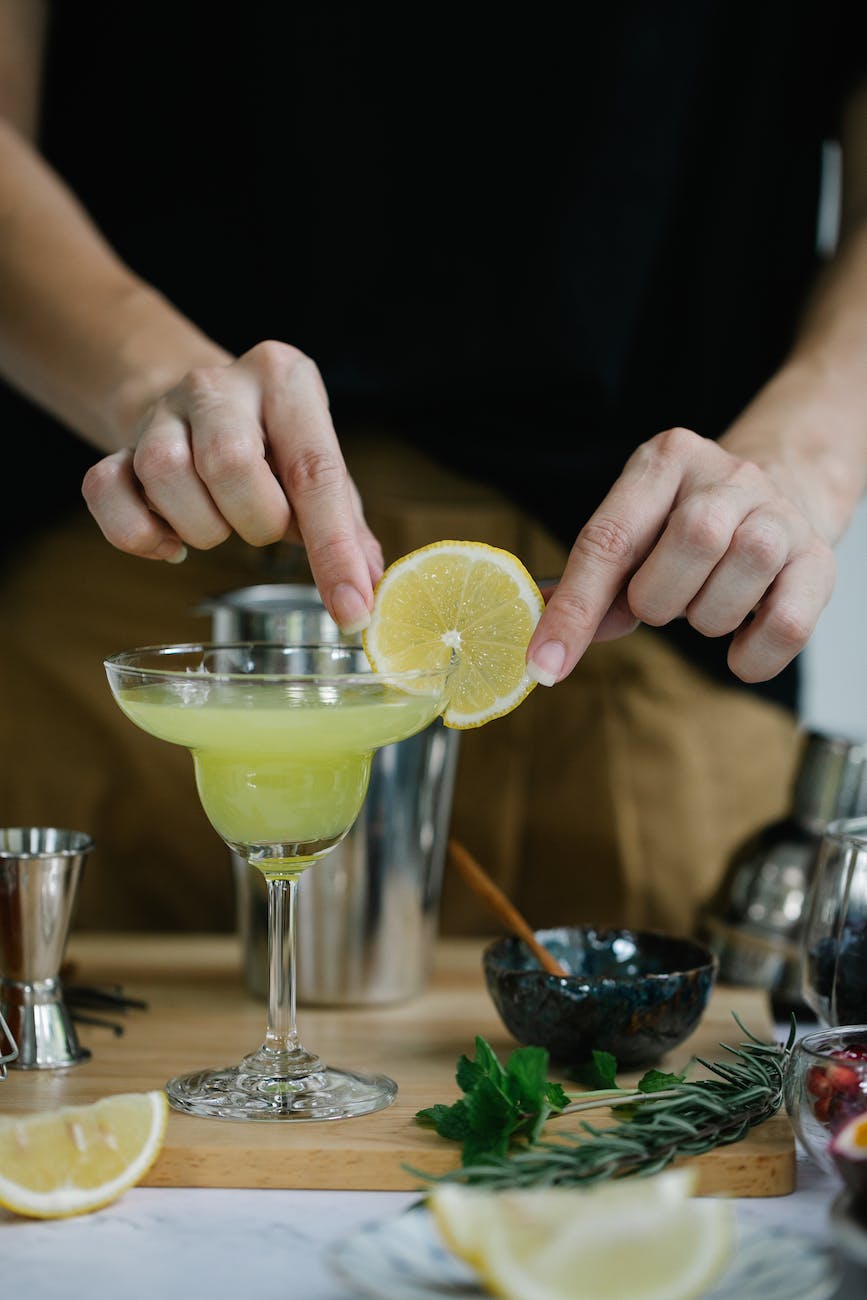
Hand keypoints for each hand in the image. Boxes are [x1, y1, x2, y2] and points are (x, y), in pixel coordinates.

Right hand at [81, 341, 382, 631]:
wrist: (199, 409)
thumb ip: (347, 527)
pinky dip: (141, 535)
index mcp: (286, 380)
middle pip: (229, 463)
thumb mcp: (318, 472)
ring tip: (219, 523)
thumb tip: (371, 588)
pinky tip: (170, 541)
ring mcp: (162, 410)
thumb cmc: (273, 449)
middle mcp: (220, 383)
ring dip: (200, 527)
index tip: (351, 609)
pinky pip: (106, 493)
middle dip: (255, 521)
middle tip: (262, 526)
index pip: (315, 471)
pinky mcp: (117, 443)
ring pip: (166, 475)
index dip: (334, 550)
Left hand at [527, 426, 834, 684]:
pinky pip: (786, 624)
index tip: (544, 664)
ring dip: (709, 618)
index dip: (574, 608)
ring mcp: (779, 514)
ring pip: (743, 573)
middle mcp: (727, 476)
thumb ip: (600, 586)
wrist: (785, 491)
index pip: (609, 538)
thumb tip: (559, 647)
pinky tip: (740, 647)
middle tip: (663, 603)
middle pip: (695, 538)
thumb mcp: (638, 534)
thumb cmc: (690, 524)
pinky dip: (753, 653)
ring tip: (707, 604)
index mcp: (664, 462)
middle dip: (662, 596)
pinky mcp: (818, 560)